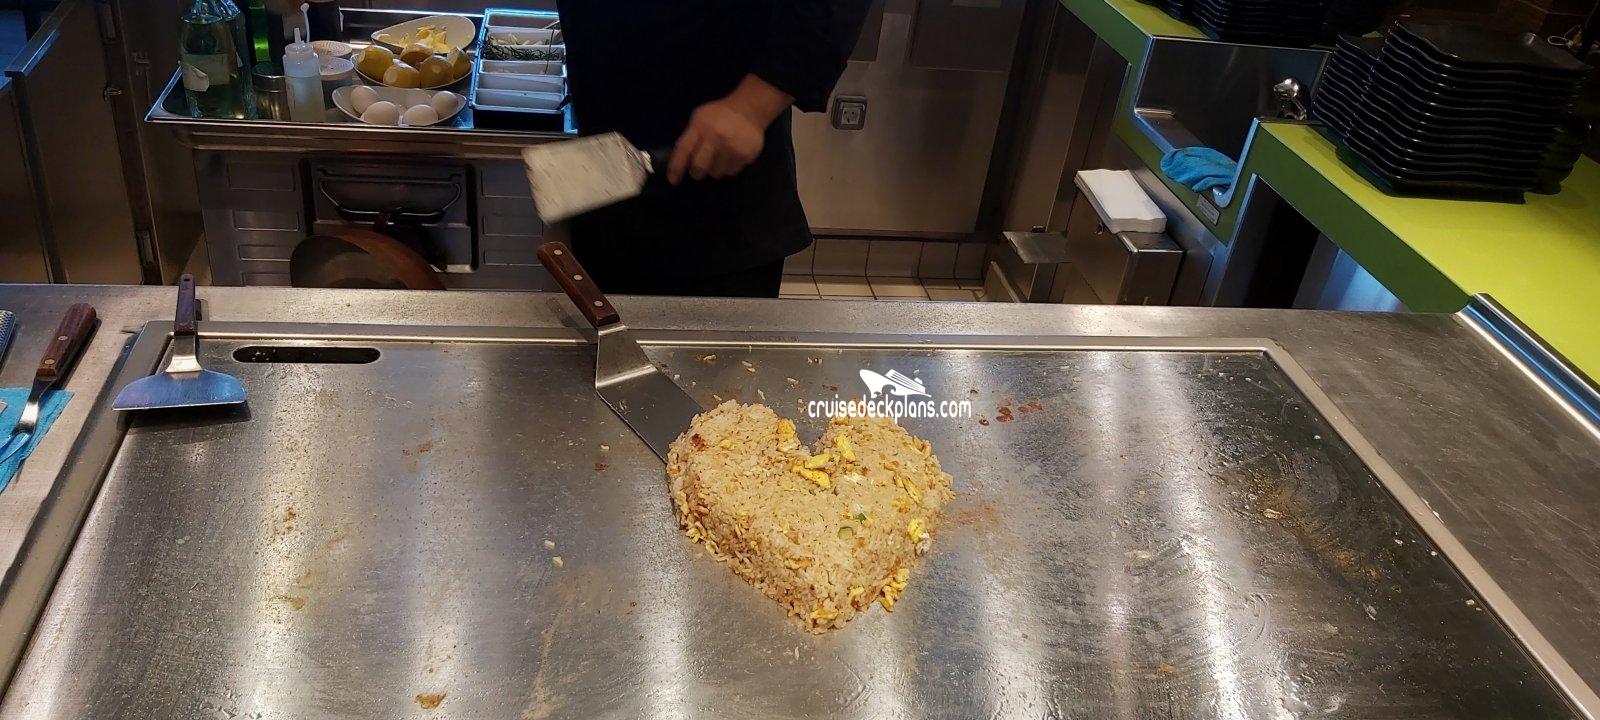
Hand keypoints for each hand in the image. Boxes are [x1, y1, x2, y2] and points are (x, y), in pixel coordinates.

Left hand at [667, 75, 793, 183]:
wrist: (749, 108)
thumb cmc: (720, 114)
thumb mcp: (700, 117)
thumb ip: (691, 136)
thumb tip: (681, 159)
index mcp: (701, 126)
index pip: (684, 150)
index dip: (676, 167)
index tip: (673, 180)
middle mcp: (716, 137)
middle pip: (699, 167)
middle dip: (697, 172)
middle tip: (699, 169)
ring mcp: (732, 147)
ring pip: (716, 173)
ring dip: (715, 169)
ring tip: (720, 156)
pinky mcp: (745, 155)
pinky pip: (731, 172)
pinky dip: (728, 167)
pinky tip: (731, 155)